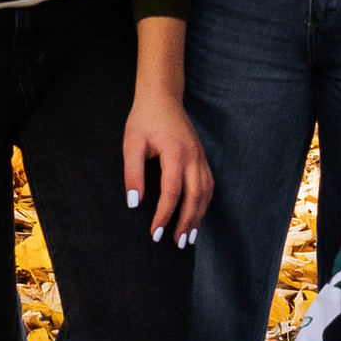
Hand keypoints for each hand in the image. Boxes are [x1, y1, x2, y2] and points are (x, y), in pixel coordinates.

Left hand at [124, 95, 212, 244]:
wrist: (162, 97)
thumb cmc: (144, 119)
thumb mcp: (132, 143)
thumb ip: (133, 173)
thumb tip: (134, 203)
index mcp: (176, 153)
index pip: (172, 191)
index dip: (165, 215)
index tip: (155, 234)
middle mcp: (193, 157)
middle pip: (195, 196)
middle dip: (187, 222)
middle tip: (177, 243)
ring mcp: (201, 157)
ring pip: (205, 192)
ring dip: (198, 216)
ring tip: (188, 238)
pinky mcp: (202, 157)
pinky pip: (208, 184)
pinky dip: (204, 203)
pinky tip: (197, 216)